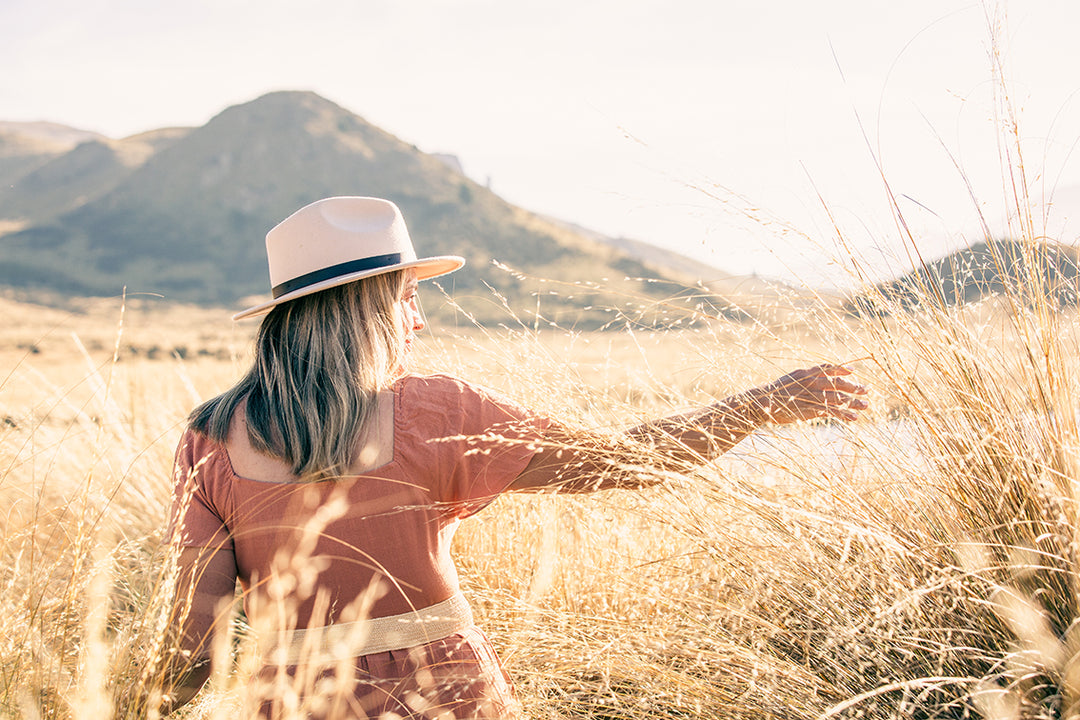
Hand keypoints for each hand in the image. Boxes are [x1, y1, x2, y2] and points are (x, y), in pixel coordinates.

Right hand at [747, 364, 868, 424]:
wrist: (761, 403)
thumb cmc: (774, 394)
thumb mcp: (789, 381)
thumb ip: (803, 379)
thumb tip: (813, 379)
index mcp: (805, 373)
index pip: (827, 367)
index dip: (841, 368)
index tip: (853, 370)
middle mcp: (811, 382)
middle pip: (837, 383)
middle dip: (853, 386)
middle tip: (867, 390)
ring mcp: (811, 395)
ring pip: (838, 397)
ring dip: (853, 402)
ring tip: (865, 405)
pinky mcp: (811, 409)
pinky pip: (831, 411)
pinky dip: (844, 414)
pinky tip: (853, 417)